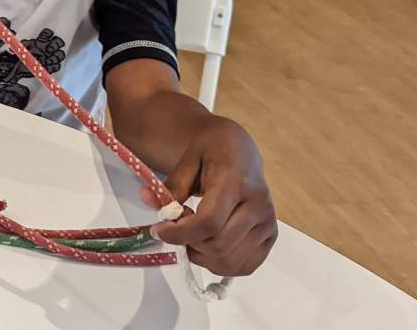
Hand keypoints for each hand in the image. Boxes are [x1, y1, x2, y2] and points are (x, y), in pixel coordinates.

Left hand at [142, 117, 277, 276]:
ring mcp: (267, 223)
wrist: (241, 150)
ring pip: (230, 261)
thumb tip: (146, 198)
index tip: (158, 229)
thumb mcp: (188, 161)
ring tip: (191, 235)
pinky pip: (244, 266)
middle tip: (175, 227)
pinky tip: (206, 246)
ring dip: (202, 256)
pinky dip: (219, 264)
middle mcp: (258, 205)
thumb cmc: (213, 152)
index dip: (179, 233)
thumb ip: (171, 186)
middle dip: (188, 243)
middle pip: (218, 245)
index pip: (209, 222)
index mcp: (236, 182)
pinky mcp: (270, 236)